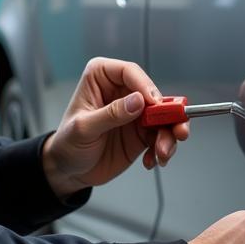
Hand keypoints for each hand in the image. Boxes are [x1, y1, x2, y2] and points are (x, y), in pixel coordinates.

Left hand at [41, 57, 188, 198]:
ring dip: (169, 135)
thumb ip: (110, 114)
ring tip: (163, 153)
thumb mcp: (83, 129)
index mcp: (102, 78)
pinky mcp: (142, 132)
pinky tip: (152, 160)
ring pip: (163, 117)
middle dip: (168, 113)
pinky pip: (161, 137)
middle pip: (154, 95)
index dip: (146, 86)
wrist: (68, 171)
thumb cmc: (67, 143)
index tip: (155, 104)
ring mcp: (134, 113)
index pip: (129, 72)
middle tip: (177, 128)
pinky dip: (162, 149)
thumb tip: (137, 101)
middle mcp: (121, 92)